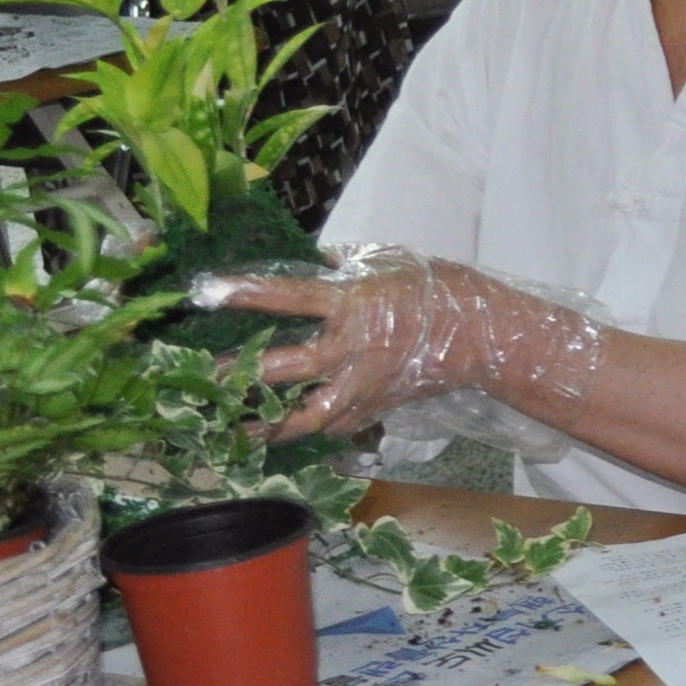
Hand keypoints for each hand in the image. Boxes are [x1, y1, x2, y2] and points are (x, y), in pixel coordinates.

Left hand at [207, 253, 607, 441]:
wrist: (483, 336)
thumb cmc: (436, 289)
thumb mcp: (388, 260)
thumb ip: (345, 261)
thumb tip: (316, 257)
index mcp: (353, 304)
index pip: (289, 298)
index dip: (246, 295)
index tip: (205, 293)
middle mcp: (352, 349)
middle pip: (285, 369)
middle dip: (239, 375)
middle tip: (202, 378)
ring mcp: (364, 385)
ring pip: (306, 415)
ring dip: (268, 424)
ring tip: (236, 427)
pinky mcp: (376, 408)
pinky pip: (335, 425)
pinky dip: (309, 429)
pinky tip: (289, 427)